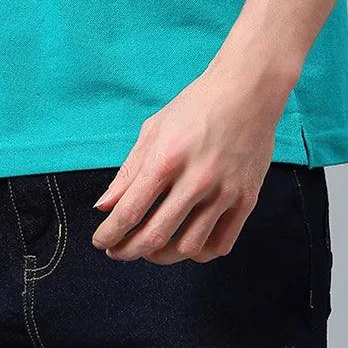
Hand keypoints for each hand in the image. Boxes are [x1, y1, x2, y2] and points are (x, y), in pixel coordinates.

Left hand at [90, 58, 289, 264]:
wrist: (247, 91)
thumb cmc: (195, 106)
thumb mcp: (154, 130)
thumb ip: (129, 172)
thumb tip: (105, 207)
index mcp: (166, 157)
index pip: (130, 211)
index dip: (110, 233)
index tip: (100, 242)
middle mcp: (196, 179)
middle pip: (155, 236)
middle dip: (128, 250)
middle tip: (117, 251)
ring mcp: (224, 192)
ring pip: (187, 248)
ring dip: (162, 256)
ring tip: (150, 249)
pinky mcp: (246, 200)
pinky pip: (220, 245)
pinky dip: (199, 253)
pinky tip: (186, 243)